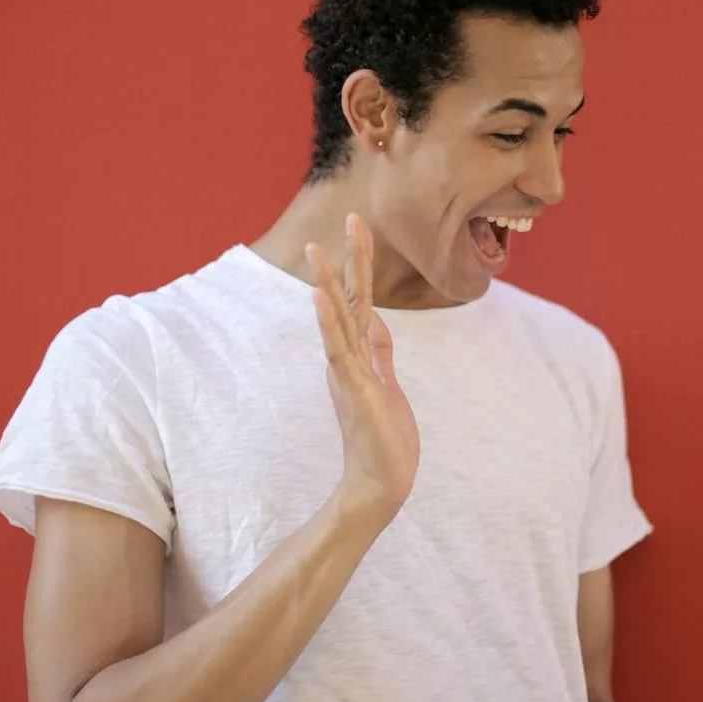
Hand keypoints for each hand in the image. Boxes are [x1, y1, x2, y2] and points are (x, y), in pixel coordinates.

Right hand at [307, 214, 419, 524]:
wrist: (381, 485)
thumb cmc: (384, 440)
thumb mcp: (386, 386)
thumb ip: (379, 354)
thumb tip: (377, 323)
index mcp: (358, 356)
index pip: (360, 301)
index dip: (360, 265)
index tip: (360, 228)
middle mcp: (348, 360)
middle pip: (349, 300)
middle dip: (349, 259)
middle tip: (351, 217)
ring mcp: (350, 374)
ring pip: (339, 320)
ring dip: (328, 282)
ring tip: (316, 248)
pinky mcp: (356, 391)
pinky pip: (340, 351)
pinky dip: (329, 323)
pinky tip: (320, 296)